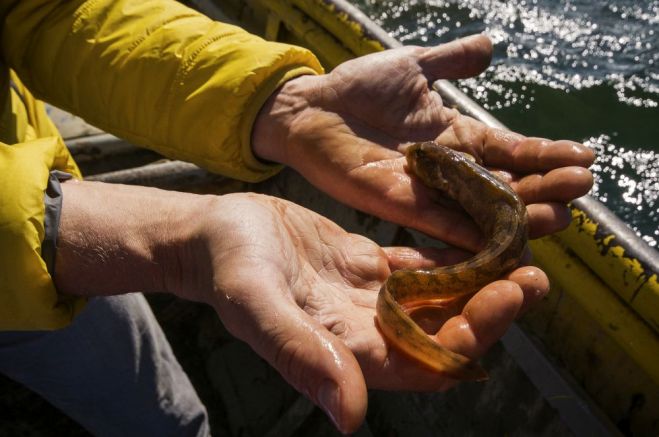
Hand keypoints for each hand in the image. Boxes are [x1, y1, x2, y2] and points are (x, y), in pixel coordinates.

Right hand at [56, 182, 548, 432]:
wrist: (210, 235)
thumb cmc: (226, 269)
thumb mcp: (258, 307)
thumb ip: (302, 357)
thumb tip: (349, 418)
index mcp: (348, 350)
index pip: (426, 359)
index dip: (471, 334)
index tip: (507, 294)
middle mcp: (367, 330)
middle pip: (443, 330)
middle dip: (491, 306)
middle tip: (533, 274)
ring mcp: (369, 298)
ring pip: (437, 297)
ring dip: (478, 278)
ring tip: (520, 248)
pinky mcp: (365, 265)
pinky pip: (417, 265)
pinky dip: (447, 252)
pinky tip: (477, 232)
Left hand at [253, 34, 594, 250]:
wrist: (312, 107)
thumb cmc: (358, 87)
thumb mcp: (414, 66)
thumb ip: (451, 62)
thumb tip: (490, 46)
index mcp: (455, 136)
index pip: (510, 149)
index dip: (546, 154)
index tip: (584, 156)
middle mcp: (447, 169)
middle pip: (505, 184)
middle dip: (545, 186)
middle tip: (581, 187)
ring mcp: (424, 190)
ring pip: (481, 210)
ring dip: (520, 215)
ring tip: (560, 214)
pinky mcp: (398, 204)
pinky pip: (441, 223)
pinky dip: (472, 233)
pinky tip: (503, 238)